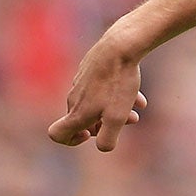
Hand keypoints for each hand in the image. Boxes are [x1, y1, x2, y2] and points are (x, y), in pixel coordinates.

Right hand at [48, 35, 146, 151]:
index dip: (70, 141)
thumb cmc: (118, 84)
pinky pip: (103, 91)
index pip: (56, 134)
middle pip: (84, 120)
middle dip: (105, 126)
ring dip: (116, 111)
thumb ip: (107, 138)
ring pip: (97, 105)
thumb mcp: (116, 117)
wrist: (119, 48)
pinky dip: (119, 97)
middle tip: (129, 121)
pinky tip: (140, 98)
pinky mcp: (90, 72)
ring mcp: (81, 84)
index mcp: (76, 112)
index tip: (89, 135)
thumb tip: (102, 147)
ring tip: (138, 111)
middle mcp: (74, 99)